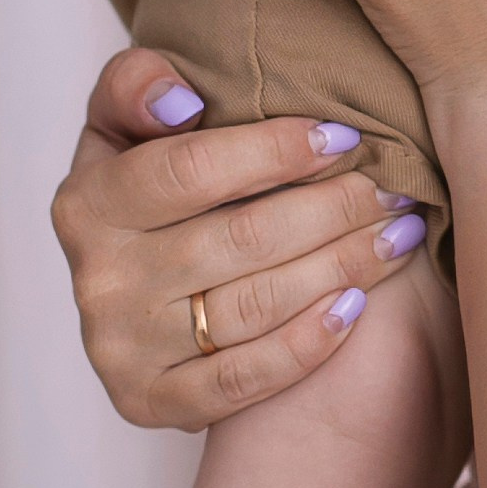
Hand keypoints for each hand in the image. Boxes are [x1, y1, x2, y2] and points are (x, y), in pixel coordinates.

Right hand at [53, 50, 433, 428]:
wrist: (131, 287)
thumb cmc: (150, 182)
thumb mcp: (126, 121)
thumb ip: (138, 85)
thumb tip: (182, 102)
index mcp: (86, 203)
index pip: (190, 171)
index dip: (275, 151)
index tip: (345, 136)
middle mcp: (98, 281)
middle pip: (239, 240)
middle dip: (332, 209)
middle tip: (394, 188)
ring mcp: (120, 350)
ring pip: (252, 307)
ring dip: (341, 267)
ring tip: (400, 234)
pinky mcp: (149, 402)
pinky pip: (240, 381)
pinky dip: (305, 344)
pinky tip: (355, 306)